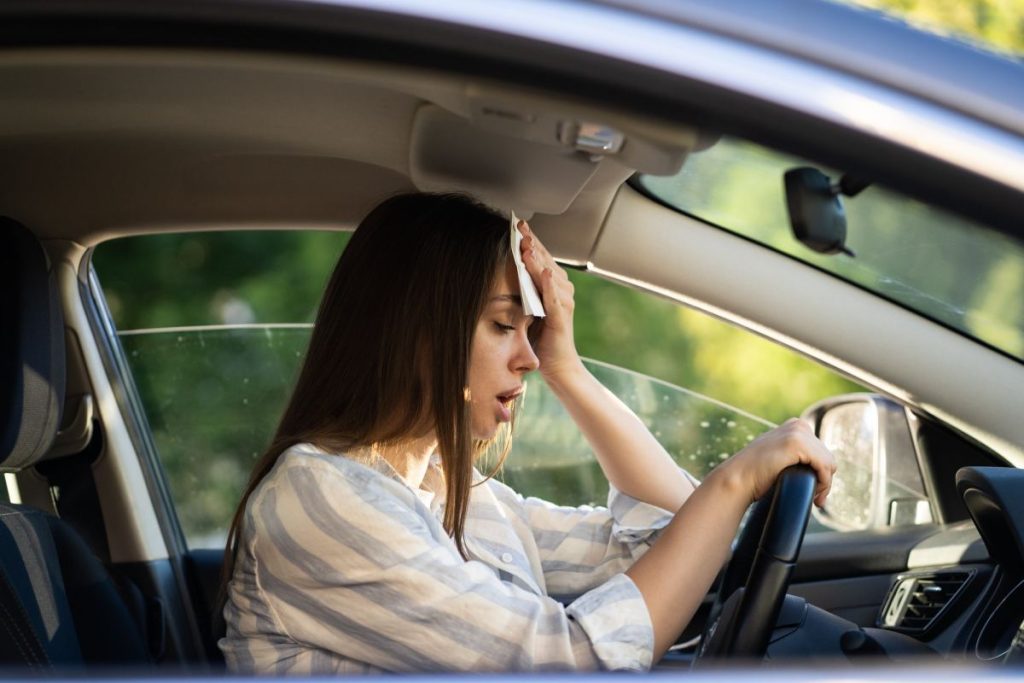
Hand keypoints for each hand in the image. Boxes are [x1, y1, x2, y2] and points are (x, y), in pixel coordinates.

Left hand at [517, 221, 583, 382]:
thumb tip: (508, 273)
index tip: (519, 226)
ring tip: (527, 246)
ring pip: (549, 276)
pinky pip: (554, 298)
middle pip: (545, 262)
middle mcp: (562, 291)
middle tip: (521, 228)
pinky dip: (549, 285)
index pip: (541, 259)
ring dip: (538, 260)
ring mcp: (564, 303)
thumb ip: (524, 291)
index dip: (531, 242)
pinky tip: (545, 273)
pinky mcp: (561, 318)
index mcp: (553, 287)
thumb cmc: (543, 339)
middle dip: (532, 244)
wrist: (558, 366)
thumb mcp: (529, 309)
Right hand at [715, 418, 836, 507]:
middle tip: (817, 500)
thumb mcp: (779, 458)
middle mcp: (798, 425)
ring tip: (815, 499)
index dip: (822, 474)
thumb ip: (795, 455)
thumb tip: (820, 469)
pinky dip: (823, 482)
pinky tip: (814, 494)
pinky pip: (824, 466)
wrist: (738, 478)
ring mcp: (797, 432)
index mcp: (795, 426)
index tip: (816, 493)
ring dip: (825, 484)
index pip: (822, 452)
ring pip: (829, 463)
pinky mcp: (796, 443)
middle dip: (825, 480)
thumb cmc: (756, 475)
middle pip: (828, 457)